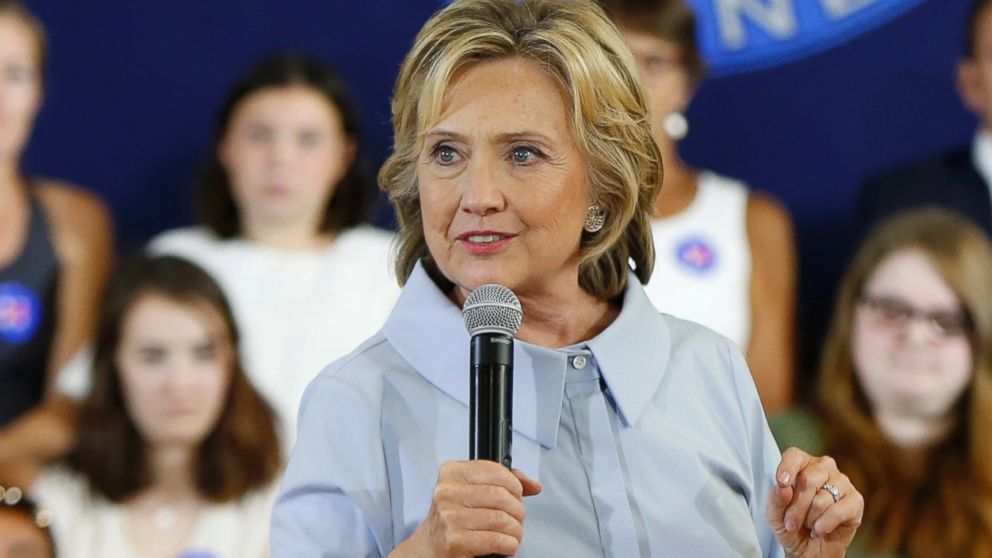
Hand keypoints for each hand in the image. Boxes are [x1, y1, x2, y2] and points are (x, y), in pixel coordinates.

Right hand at [390, 460, 541, 557]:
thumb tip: (533, 485)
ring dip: (516, 530)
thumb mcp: (471, 491)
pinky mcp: (454, 541)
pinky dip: (509, 544)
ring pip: (502, 519)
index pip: (493, 470)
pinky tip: (506, 545)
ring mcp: (449, 517)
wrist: (428, 548)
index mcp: (450, 473)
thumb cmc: (453, 518)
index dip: (514, 484)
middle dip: (518, 510)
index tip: (518, 494)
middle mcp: (446, 493)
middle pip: (501, 496)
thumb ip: (501, 482)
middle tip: (517, 519)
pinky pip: (496, 539)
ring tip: (513, 534)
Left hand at [767, 447, 863, 556]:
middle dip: (796, 507)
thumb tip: (783, 487)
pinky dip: (824, 525)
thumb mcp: (775, 515)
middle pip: (808, 480)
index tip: (781, 483)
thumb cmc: (791, 526)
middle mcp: (824, 468)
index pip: (794, 456)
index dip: (787, 468)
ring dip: (810, 519)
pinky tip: (821, 529)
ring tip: (809, 525)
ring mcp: (842, 482)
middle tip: (791, 524)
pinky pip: (838, 511)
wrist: (808, 550)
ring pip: (822, 499)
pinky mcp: (856, 500)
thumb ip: (776, 499)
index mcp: (802, 464)